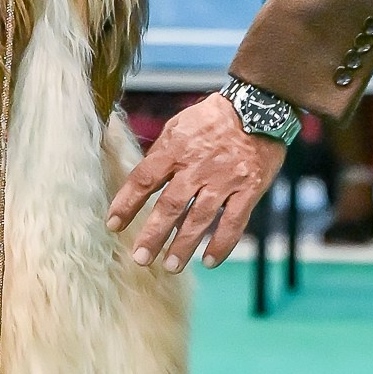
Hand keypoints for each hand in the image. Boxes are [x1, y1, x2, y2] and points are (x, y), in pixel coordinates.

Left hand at [107, 92, 284, 269]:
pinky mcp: (249, 189)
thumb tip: (142, 183)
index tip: (113, 224)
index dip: (126, 203)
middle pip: (170, 205)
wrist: (259, 107)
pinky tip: (209, 261)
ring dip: (183, 245)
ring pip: (200, 218)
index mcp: (175, 148)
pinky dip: (221, 244)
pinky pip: (234, 222)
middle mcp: (197, 166)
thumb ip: (161, 154)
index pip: (144, 179)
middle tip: (140, 258)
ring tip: (170, 266)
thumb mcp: (179, 125)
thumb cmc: (213, 118)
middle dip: (153, 234)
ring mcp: (225, 179)